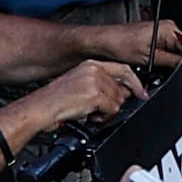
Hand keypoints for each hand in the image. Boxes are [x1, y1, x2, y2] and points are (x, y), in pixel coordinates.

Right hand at [2, 58, 147, 150]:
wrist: (40, 108)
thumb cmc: (54, 100)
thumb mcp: (79, 84)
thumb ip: (100, 84)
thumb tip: (119, 93)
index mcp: (91, 64)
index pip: (123, 69)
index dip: (135, 82)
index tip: (141, 92)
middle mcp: (95, 69)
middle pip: (123, 87)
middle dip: (118, 102)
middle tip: (104, 111)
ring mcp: (96, 81)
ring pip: (119, 100)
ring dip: (109, 112)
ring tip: (92, 114)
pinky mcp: (95, 94)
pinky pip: (112, 109)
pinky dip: (104, 117)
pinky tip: (90, 117)